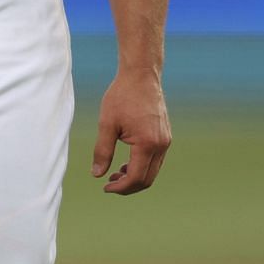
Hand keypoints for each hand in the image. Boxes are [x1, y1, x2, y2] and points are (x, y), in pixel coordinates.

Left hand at [91, 70, 171, 194]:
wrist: (141, 75)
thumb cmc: (122, 96)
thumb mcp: (107, 124)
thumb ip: (102, 152)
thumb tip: (97, 175)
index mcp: (147, 143)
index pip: (135, 178)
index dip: (120, 188)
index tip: (104, 187)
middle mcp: (161, 144)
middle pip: (147, 179)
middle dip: (128, 186)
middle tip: (109, 182)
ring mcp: (166, 140)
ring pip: (153, 171)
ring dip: (135, 177)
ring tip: (116, 173)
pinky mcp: (165, 135)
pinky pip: (156, 160)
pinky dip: (142, 166)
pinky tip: (127, 161)